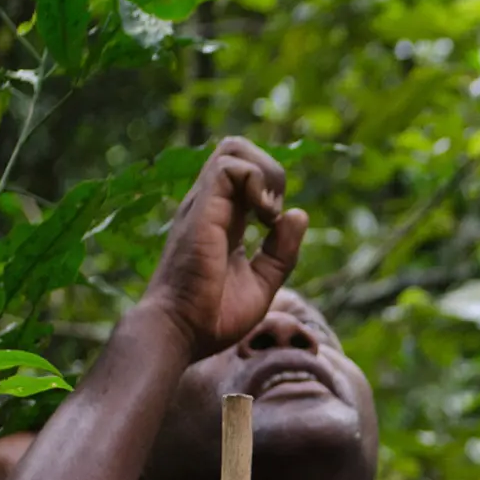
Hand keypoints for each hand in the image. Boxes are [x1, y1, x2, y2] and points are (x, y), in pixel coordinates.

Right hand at [136, 137, 308, 360]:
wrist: (181, 332)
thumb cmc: (213, 315)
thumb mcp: (263, 282)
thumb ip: (282, 250)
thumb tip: (298, 213)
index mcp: (222, 219)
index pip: (243, 175)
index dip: (270, 186)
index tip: (274, 223)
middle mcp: (210, 205)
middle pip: (237, 150)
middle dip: (270, 170)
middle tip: (273, 211)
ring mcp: (203, 204)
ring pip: (234, 148)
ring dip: (266, 173)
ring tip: (268, 213)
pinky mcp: (201, 209)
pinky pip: (230, 166)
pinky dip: (257, 181)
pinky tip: (263, 216)